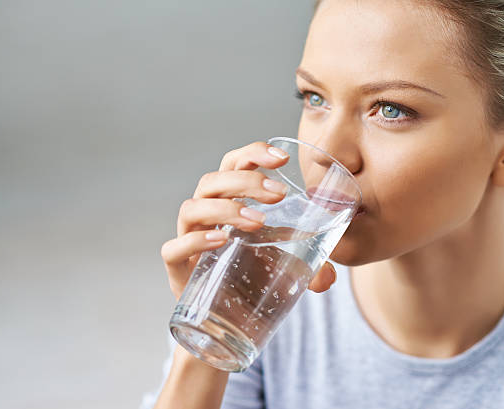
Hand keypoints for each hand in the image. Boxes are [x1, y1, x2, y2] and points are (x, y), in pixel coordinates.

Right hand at [160, 141, 337, 299]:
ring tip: (258, 220)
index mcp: (228, 203)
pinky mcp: (178, 271)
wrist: (226, 324)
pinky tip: (222, 240)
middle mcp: (204, 217)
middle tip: (279, 194)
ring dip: (226, 207)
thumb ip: (311, 270)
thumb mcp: (285, 270)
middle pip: (212, 181)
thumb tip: (329, 276)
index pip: (233, 165)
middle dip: (246, 180)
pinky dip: (196, 240)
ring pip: (193, 208)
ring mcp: (187, 241)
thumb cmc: (251, 283)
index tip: (283, 158)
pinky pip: (174, 249)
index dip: (254, 154)